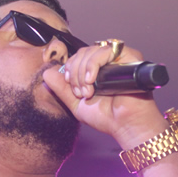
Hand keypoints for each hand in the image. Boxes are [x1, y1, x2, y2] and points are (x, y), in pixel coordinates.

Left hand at [42, 43, 167, 148]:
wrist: (125, 126)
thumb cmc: (106, 117)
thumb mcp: (76, 103)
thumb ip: (61, 88)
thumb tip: (47, 73)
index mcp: (98, 70)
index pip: (78, 57)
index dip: (70, 68)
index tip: (71, 86)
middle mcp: (109, 62)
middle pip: (83, 52)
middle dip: (75, 71)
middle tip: (80, 92)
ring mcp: (119, 58)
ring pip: (92, 50)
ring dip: (83, 70)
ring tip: (88, 91)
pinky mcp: (130, 57)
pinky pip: (106, 50)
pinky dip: (93, 64)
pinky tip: (92, 80)